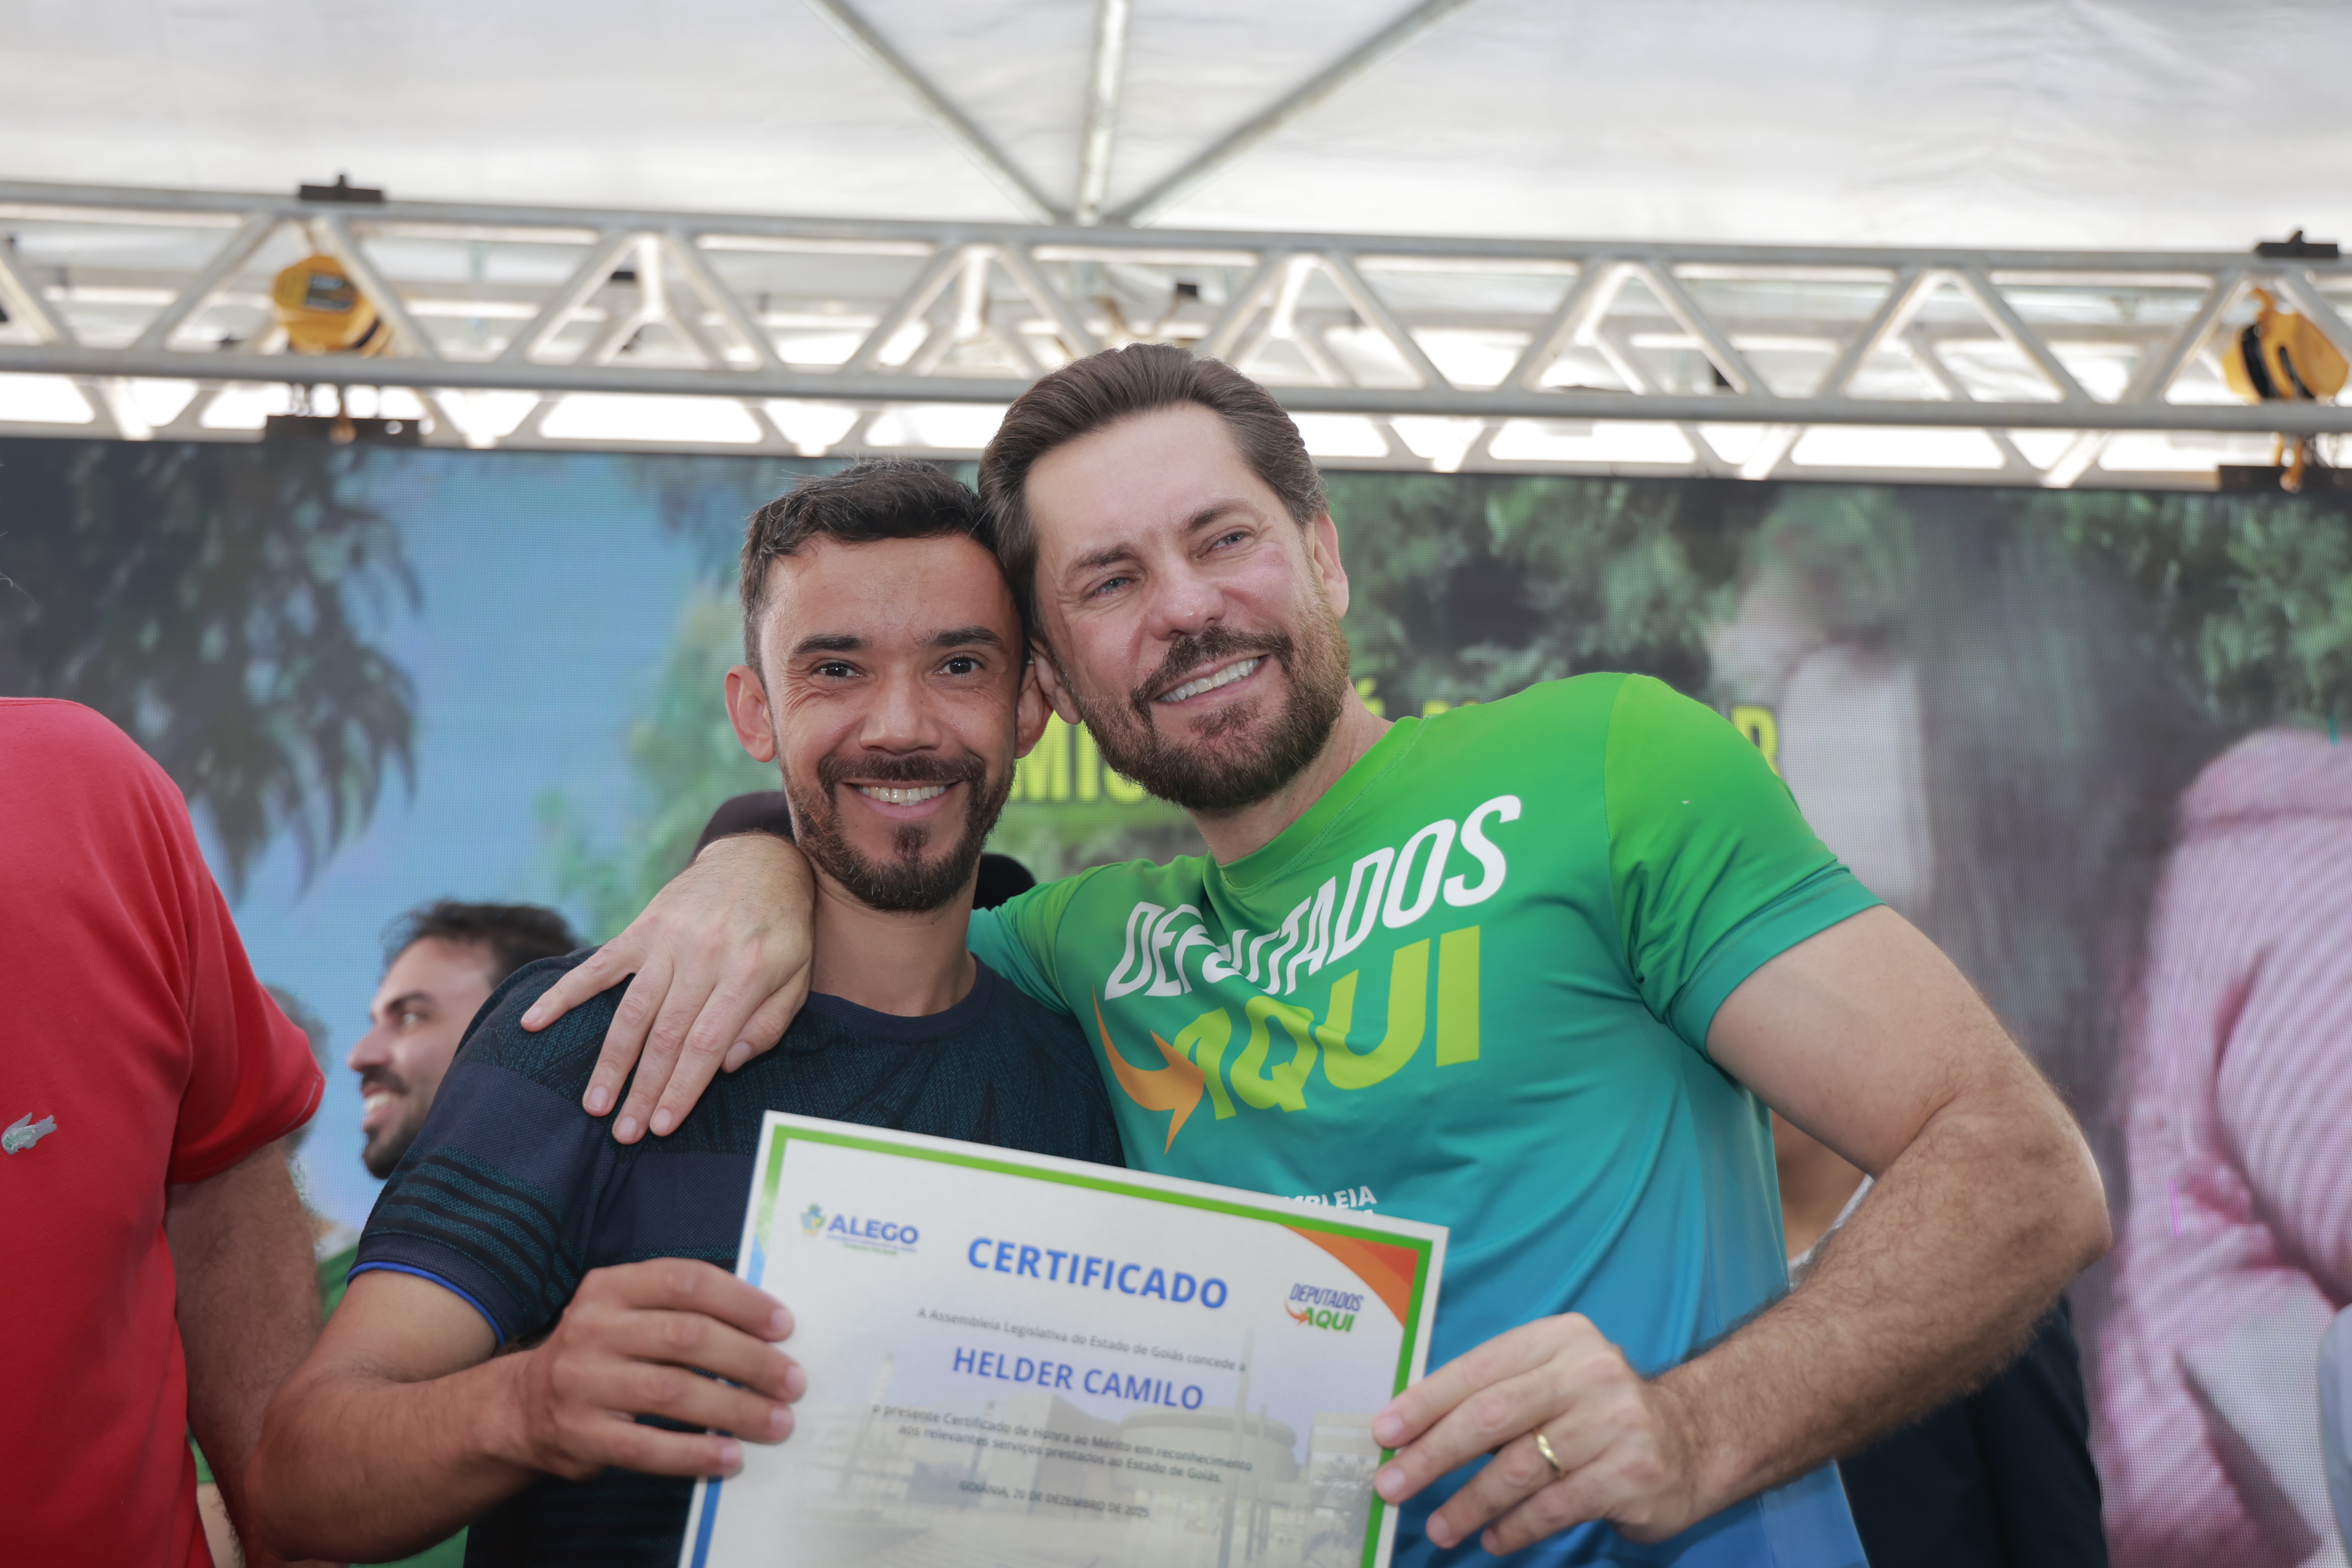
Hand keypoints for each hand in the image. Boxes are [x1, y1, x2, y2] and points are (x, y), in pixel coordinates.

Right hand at [505, 1260, 804, 1480]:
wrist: (523, 1406)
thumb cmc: (604, 1353)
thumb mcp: (629, 1313)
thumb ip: (684, 1310)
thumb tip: (769, 1328)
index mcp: (611, 1287)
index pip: (686, 1281)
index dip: (741, 1301)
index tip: (784, 1325)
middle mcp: (592, 1327)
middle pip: (687, 1337)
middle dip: (750, 1361)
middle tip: (793, 1381)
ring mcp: (582, 1382)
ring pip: (673, 1392)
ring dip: (735, 1409)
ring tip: (776, 1421)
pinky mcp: (580, 1434)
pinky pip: (647, 1447)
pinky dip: (694, 1454)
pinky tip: (730, 1457)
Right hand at [522, 833, 814, 1141]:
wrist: (759, 861)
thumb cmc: (782, 930)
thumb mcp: (798, 976)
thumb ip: (768, 1023)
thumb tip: (726, 1067)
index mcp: (748, 972)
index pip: (707, 1043)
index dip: (682, 1088)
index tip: (662, 1126)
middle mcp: (704, 956)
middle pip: (666, 1035)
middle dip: (643, 1089)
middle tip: (624, 1133)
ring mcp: (668, 940)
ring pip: (632, 1010)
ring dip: (611, 1061)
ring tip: (594, 1104)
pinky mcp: (642, 927)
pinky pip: (599, 965)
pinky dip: (565, 993)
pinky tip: (536, 1022)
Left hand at [1370, 1314, 1703, 1554]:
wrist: (1693, 1440)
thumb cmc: (1596, 1412)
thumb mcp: (1552, 1381)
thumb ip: (1496, 1395)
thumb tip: (1411, 1432)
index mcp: (1559, 1339)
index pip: (1478, 1370)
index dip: (1425, 1401)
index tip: (1384, 1432)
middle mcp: (1589, 1372)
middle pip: (1491, 1416)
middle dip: (1433, 1454)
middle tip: (1393, 1485)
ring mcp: (1615, 1422)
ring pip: (1519, 1467)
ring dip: (1469, 1502)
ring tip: (1440, 1528)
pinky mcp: (1631, 1473)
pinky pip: (1555, 1506)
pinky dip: (1515, 1527)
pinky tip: (1492, 1539)